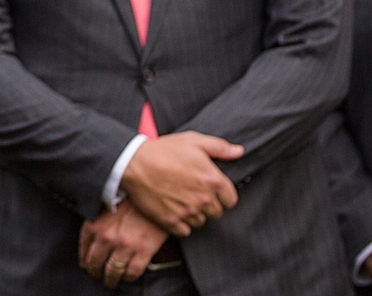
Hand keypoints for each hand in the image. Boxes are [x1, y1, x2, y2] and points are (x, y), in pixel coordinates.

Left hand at [79, 203, 169, 287]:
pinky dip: (128, 278)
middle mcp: (106, 236)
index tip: (85, 265)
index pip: (83, 248)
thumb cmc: (130, 197)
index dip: (84, 260)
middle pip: (95, 263)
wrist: (156, 193)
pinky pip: (132, 272)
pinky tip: (127, 277)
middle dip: (94, 272)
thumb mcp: (106, 205)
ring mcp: (124, 246)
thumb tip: (91, 238)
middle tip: (96, 275)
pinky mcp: (143, 251)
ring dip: (110, 279)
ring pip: (112, 271)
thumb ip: (96, 221)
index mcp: (95, 224)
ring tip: (110, 281)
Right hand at [121, 131, 242, 234]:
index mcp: (213, 180)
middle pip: (216, 213)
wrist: (132, 163)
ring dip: (193, 214)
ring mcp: (187, 212)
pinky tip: (172, 208)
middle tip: (191, 192)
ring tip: (179, 198)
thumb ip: (219, 147)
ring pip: (200, 222)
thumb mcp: (192, 141)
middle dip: (207, 204)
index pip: (231, 200)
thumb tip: (239, 152)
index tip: (209, 189)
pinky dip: (180, 223)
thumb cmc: (162, 150)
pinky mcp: (171, 221)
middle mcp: (203, 199)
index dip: (221, 195)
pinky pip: (185, 230)